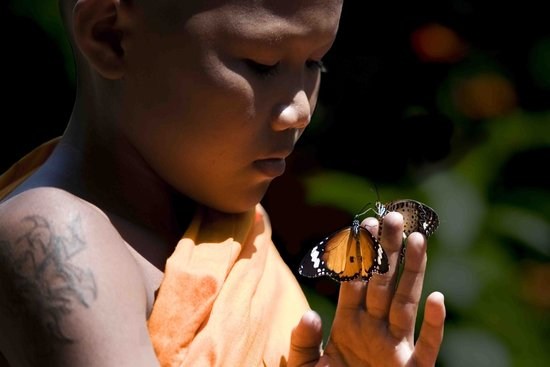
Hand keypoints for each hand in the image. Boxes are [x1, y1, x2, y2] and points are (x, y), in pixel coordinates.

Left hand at [288, 212, 445, 366]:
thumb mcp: (304, 366)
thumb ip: (303, 342)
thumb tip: (309, 316)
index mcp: (348, 323)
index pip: (355, 281)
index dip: (358, 255)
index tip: (363, 226)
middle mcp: (374, 329)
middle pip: (383, 283)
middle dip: (387, 251)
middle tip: (393, 217)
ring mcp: (394, 347)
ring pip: (406, 303)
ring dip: (412, 273)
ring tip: (416, 239)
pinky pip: (427, 347)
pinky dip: (435, 325)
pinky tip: (439, 299)